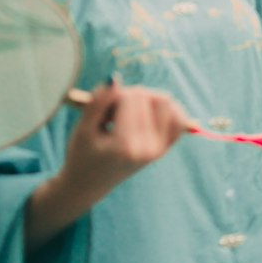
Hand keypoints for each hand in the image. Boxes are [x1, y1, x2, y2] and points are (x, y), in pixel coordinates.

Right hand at [25, 78, 188, 250]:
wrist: (88, 184)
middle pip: (148, 97)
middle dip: (129, 97)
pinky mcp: (165, 149)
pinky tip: (148, 114)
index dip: (113, 96)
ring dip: (147, 100)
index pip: (130, 98)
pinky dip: (166, 109)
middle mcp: (148, 149)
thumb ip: (98, 102)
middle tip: (112, 114)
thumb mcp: (83, 128)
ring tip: (128, 114)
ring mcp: (159, 150)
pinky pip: (179, 118)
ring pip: (166, 102)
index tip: (102, 112)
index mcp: (125, 146)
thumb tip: (115, 78)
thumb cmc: (82, 154)